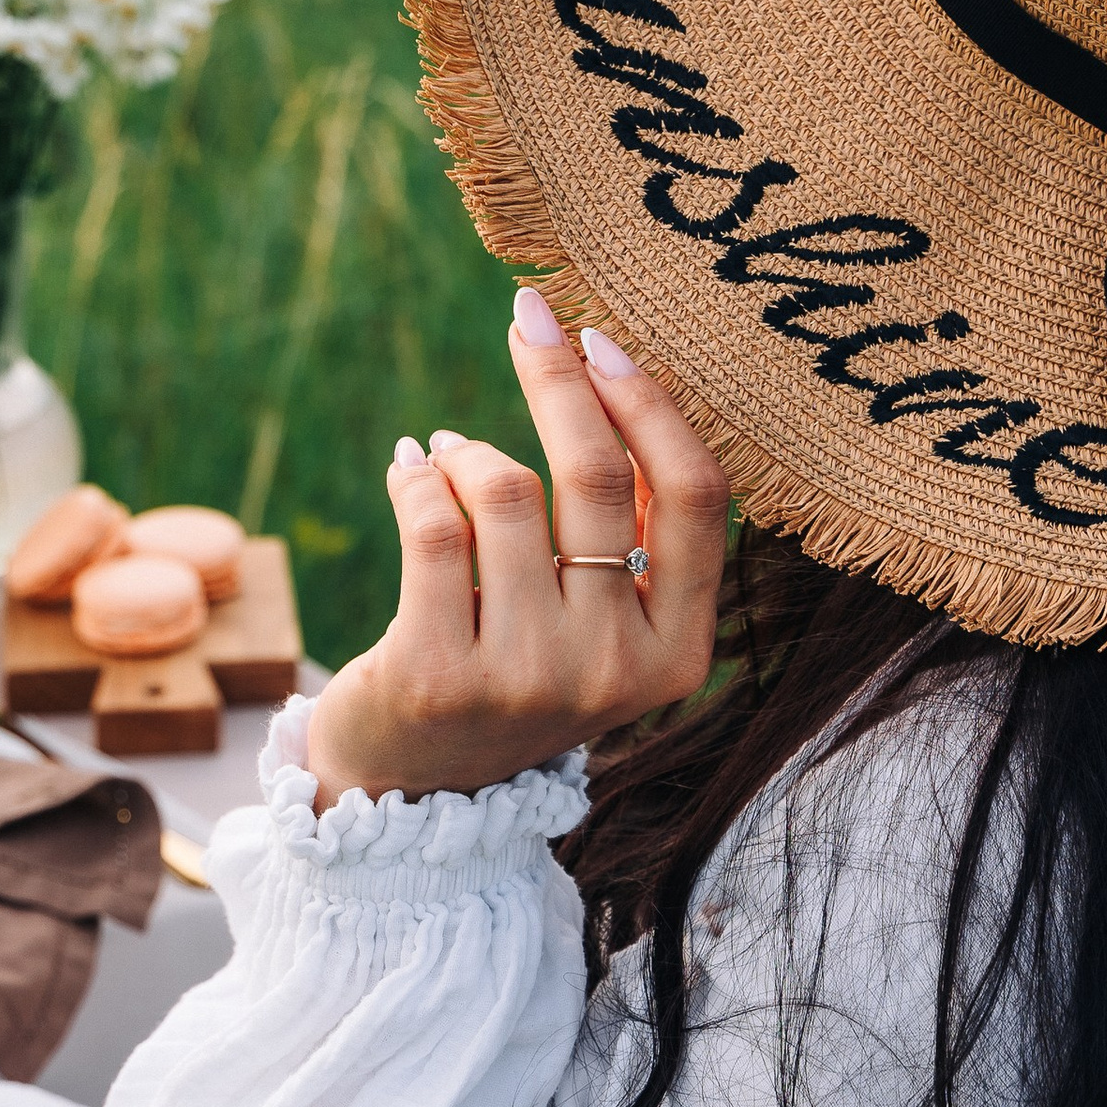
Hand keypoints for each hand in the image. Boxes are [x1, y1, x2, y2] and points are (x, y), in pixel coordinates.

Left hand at [302, 291, 728, 802]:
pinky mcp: (439, 673)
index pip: (696, 498)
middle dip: (559, 376)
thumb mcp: (600, 624)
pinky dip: (417, 475)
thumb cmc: (517, 671)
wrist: (410, 789)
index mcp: (678, 654)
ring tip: (443, 453)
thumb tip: (609, 374)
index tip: (600, 338)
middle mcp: (614, 671)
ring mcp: (527, 678)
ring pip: (507, 490)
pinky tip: (410, 466)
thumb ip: (628, 535)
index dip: (651, 404)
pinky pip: (435, 523)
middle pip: (599, 477)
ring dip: (467, 450)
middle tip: (528, 317)